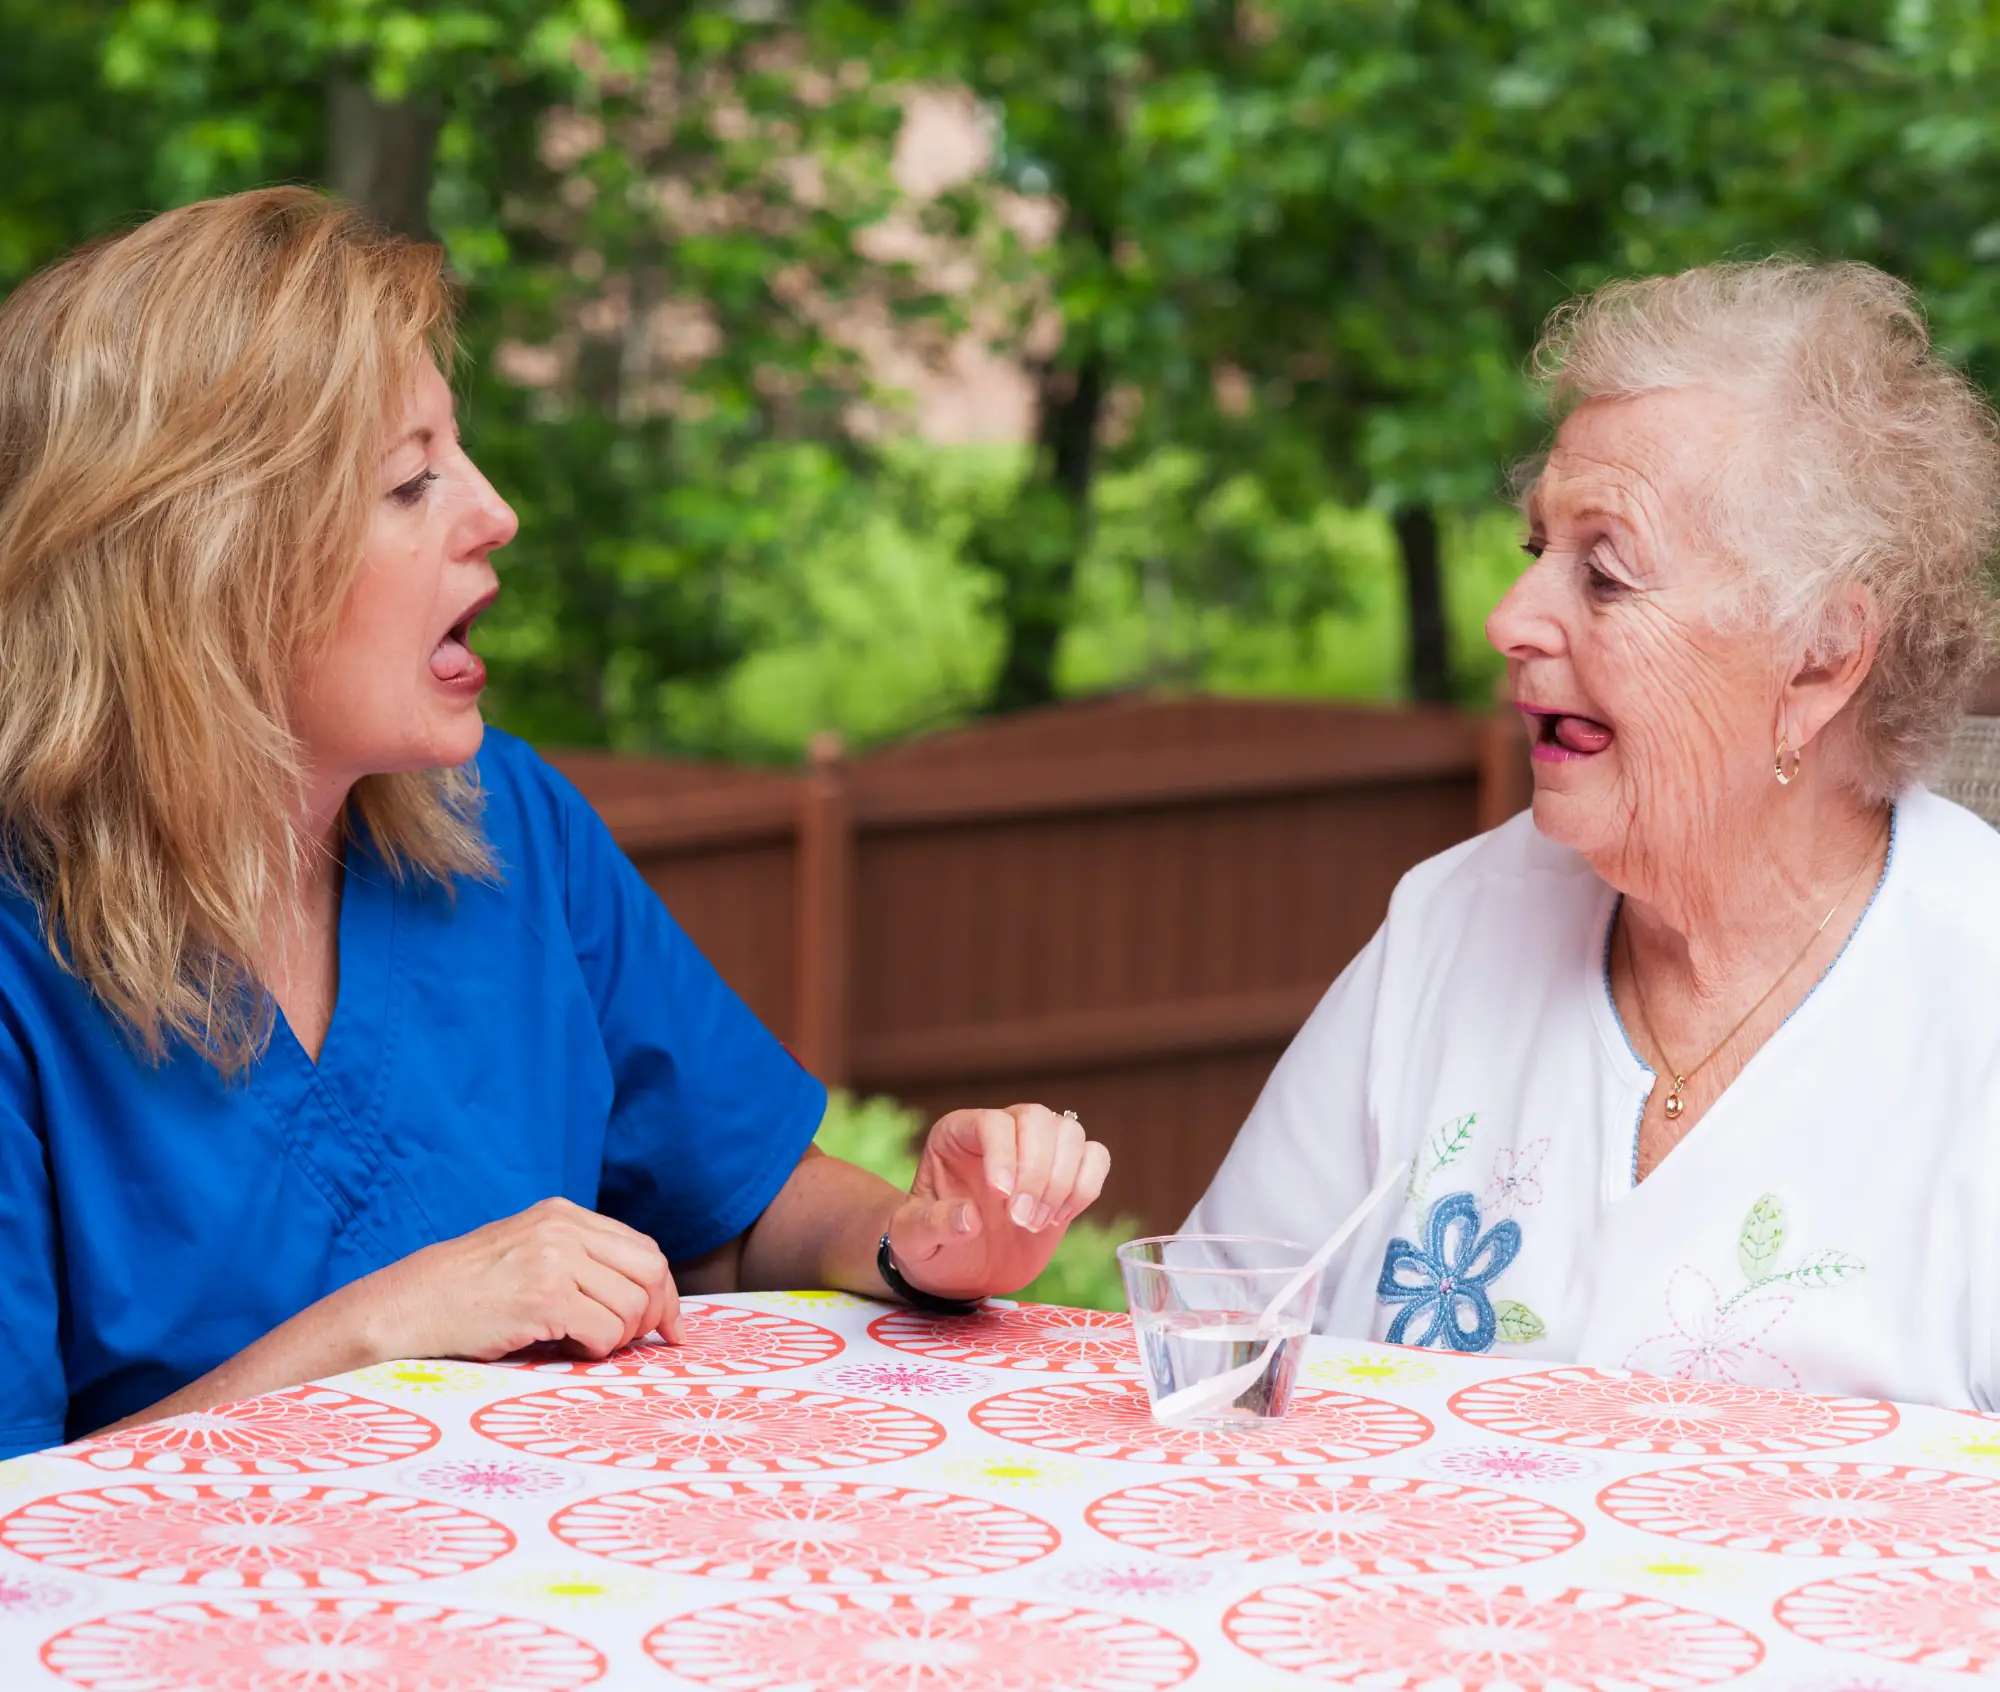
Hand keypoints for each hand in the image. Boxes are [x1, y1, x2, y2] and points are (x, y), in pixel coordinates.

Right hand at [348, 1197, 681, 1362]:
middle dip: (655, 1314)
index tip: (668, 1325)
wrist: (406, 1306)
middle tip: (636, 1342)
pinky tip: (566, 1349)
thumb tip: (642, 1297)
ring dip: (617, 1337)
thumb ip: (578, 1259)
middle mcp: (564, 1229)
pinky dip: (596, 1349)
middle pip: (650, 1272)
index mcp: (564, 1215)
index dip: (664, 1291)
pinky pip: (604, 1330)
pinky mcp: (542, 1297)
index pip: (644, 1248)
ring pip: (632, 1306)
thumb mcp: (527, 1251)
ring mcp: (554, 1260)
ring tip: (581, 1343)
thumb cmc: (465, 1292)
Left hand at [885, 1105, 1110, 1301]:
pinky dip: (1086, 1186)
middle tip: (1022, 1221)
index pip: (992, 1122)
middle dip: (1037, 1171)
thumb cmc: (929, 1247)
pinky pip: (1096, 1157)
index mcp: (957, 1134)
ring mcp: (1037, 1149)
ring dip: (1062, 1182)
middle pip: (1037, 1119)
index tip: (1001, 1197)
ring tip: (1036, 1224)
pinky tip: (1060, 1217)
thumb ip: (932, 1225)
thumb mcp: (911, 1240)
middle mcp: (1001, 1131)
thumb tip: (970, 1217)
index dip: (1003, 1154)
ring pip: (1070, 1133)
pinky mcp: (1067, 1174)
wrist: (959, 1270)